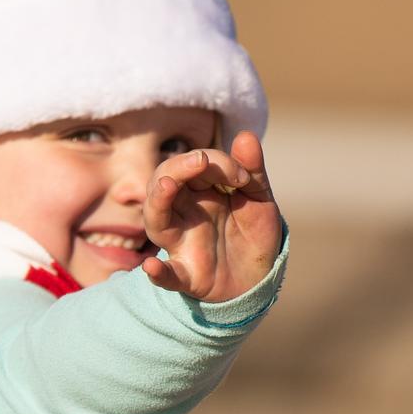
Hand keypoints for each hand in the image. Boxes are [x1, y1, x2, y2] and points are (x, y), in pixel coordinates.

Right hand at [139, 129, 283, 301]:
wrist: (260, 279)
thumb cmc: (253, 235)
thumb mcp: (260, 200)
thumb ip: (253, 172)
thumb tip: (246, 135)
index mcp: (200, 192)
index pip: (193, 165)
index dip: (216, 162)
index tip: (244, 176)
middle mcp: (184, 214)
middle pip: (163, 184)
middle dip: (178, 168)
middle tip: (202, 161)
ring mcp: (182, 243)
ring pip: (156, 219)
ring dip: (158, 201)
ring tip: (166, 186)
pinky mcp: (188, 276)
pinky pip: (167, 275)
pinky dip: (158, 273)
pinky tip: (152, 267)